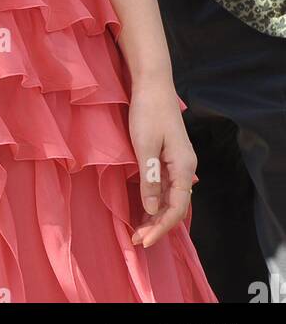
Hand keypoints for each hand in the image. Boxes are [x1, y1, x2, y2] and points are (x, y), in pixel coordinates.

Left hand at [127, 78, 197, 248]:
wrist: (152, 82)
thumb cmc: (148, 111)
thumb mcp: (145, 145)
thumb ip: (149, 178)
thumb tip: (152, 208)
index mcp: (183, 166)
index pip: (177, 207)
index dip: (161, 226)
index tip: (144, 240)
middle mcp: (185, 167)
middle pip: (176, 205)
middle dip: (158, 226)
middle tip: (137, 240)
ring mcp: (178, 162)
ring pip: (171, 198)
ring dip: (156, 215)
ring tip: (139, 231)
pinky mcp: (168, 157)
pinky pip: (166, 187)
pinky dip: (155, 201)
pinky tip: (144, 209)